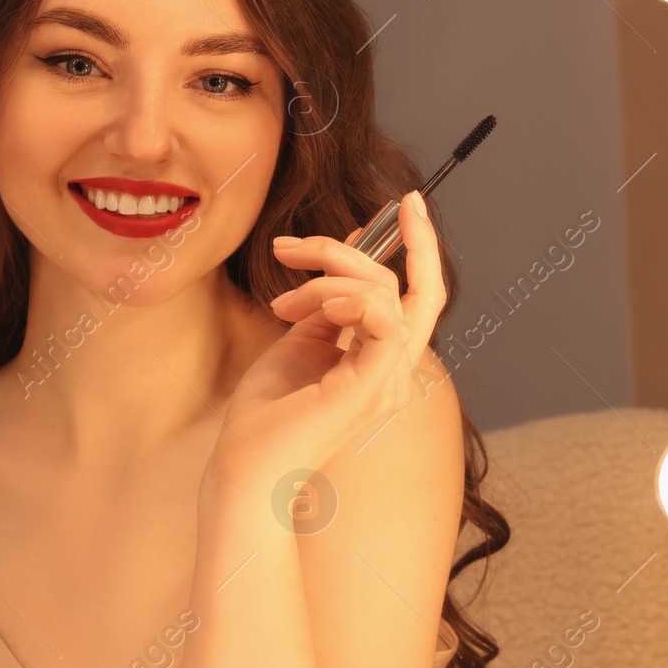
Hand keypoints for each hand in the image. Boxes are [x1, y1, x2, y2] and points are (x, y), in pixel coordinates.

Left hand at [202, 191, 444, 492]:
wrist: (244, 467)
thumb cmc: (267, 413)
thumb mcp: (302, 338)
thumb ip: (331, 301)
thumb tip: (349, 248)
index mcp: (385, 362)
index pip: (421, 295)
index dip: (422, 246)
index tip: (407, 201)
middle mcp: (397, 371)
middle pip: (404, 286)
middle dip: (348, 251)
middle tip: (288, 249)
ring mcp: (389, 381)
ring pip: (385, 292)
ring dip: (327, 277)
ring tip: (281, 304)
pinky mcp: (372, 386)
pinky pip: (383, 318)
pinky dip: (348, 298)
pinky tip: (311, 307)